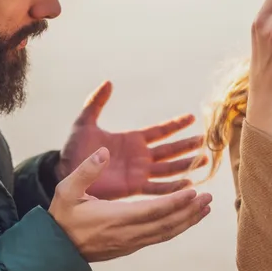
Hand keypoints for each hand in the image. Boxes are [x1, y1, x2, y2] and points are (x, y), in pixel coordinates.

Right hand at [49, 148, 212, 261]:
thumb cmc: (61, 217)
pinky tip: (185, 219)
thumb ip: (86, 171)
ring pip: (166, 232)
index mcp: (116, 218)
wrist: (56, 250)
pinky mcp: (130, 246)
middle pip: (167, 223)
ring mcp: (131, 242)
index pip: (154, 210)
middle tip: (209, 198)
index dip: (176, 202)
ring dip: (188, 220)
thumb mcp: (66, 190)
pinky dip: (176, 227)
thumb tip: (103, 151)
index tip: (194, 191)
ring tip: (205, 208)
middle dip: (190, 211)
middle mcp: (128, 233)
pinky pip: (159, 236)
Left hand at [56, 81, 204, 200]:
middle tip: (205, 140)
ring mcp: (139, 172)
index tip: (191, 117)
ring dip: (186, 165)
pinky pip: (157, 188)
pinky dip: (173, 187)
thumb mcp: (85, 122)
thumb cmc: (74, 149)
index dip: (175, 124)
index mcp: (132, 139)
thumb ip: (96, 103)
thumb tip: (108, 82)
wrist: (66, 173)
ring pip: (169, 168)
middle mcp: (140, 156)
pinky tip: (188, 184)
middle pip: (170, 150)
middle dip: (187, 145)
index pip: (159, 131)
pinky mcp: (134, 188)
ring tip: (204, 161)